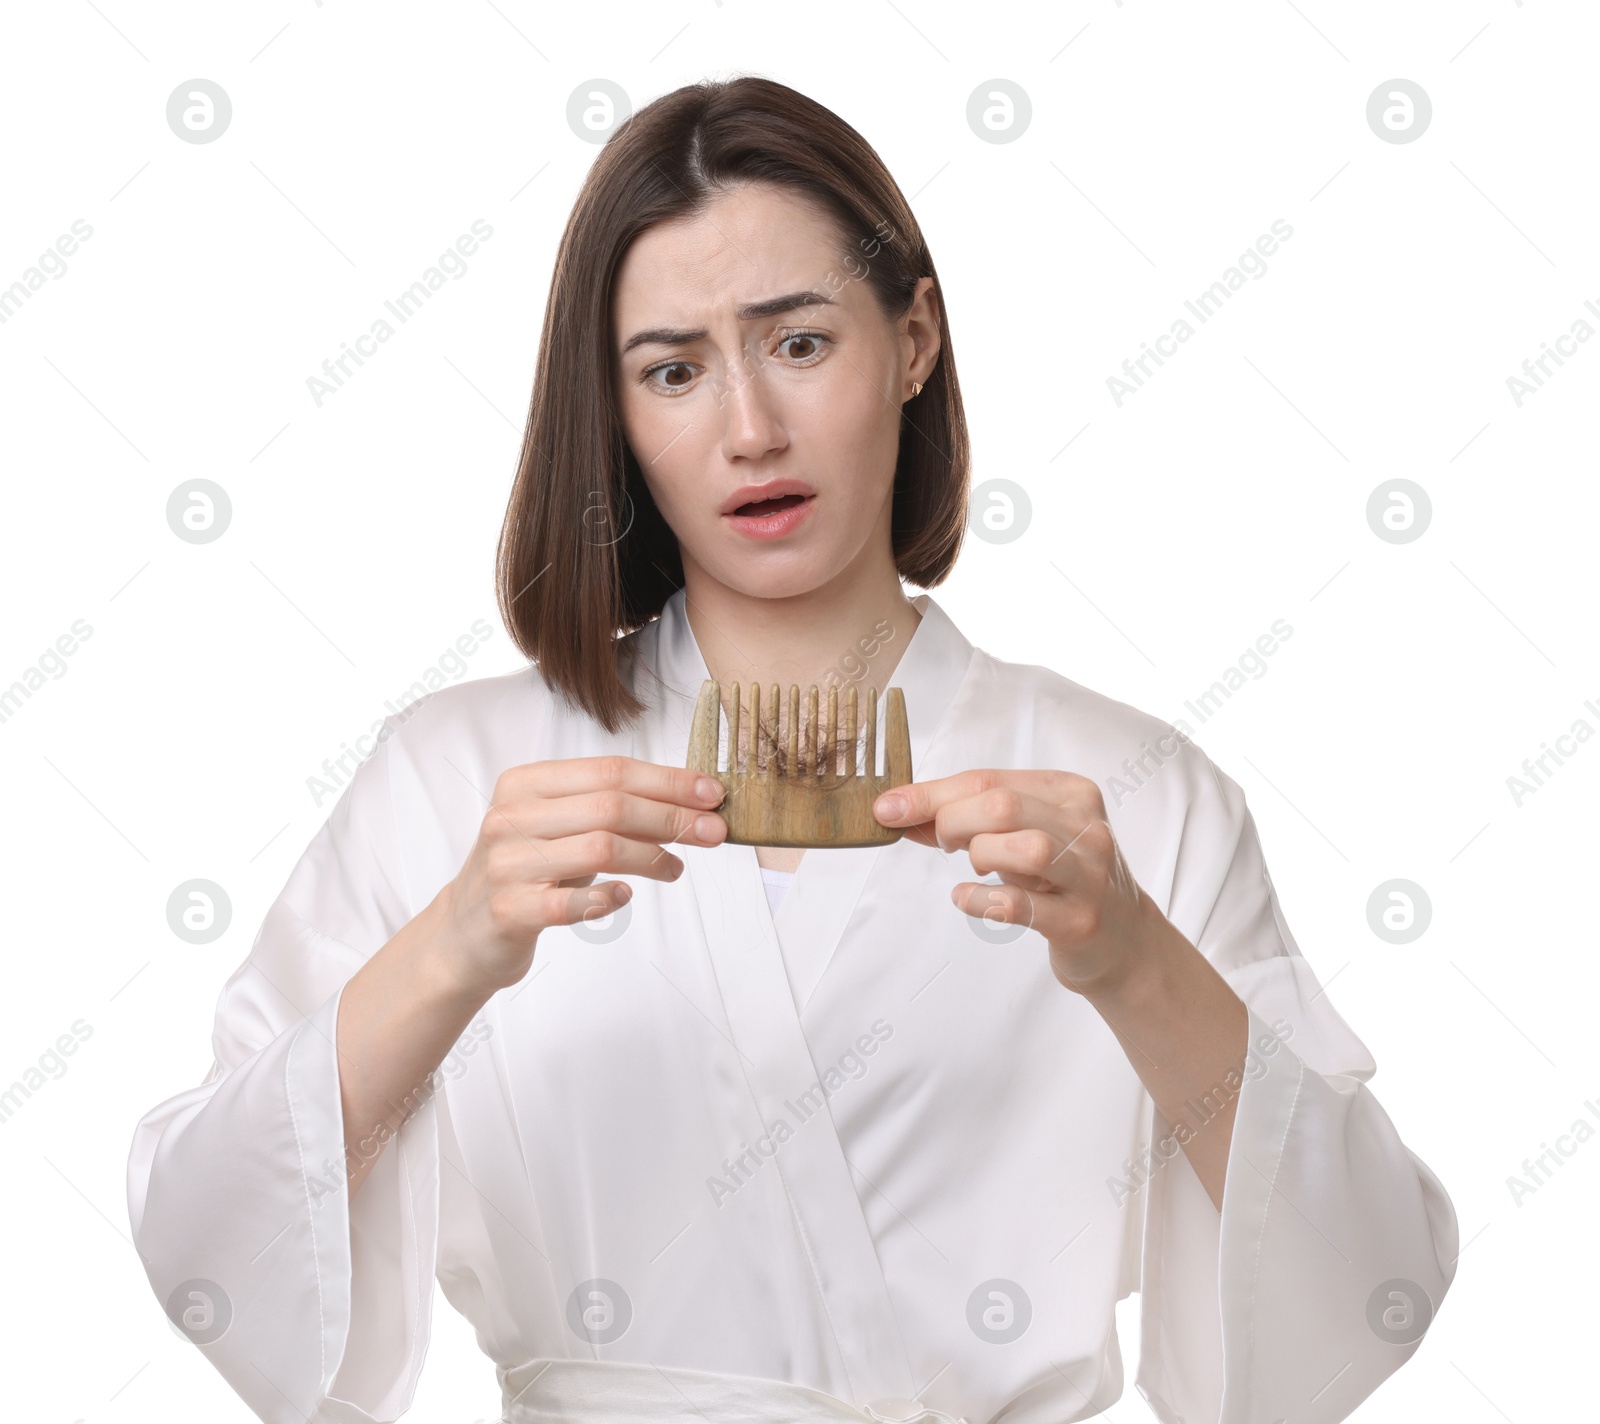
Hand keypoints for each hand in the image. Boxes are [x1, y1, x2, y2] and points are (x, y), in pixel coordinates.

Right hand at [436, 756, 727, 994]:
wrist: (463, 933)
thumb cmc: (526, 873)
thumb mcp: (560, 830)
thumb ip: (609, 813)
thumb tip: (689, 805)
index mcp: (525, 784)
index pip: (610, 771)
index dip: (668, 780)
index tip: (711, 794)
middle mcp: (512, 817)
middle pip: (611, 806)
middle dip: (672, 816)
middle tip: (713, 832)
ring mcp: (508, 864)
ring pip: (600, 847)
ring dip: (652, 857)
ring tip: (676, 868)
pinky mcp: (510, 910)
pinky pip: (572, 901)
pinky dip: (606, 897)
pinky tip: (625, 896)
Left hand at [873, 769, 1160, 993]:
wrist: (1124, 944)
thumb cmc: (1063, 883)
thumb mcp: (1023, 838)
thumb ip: (970, 821)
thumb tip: (900, 811)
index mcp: (1071, 793)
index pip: (989, 780)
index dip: (929, 793)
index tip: (887, 808)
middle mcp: (1087, 828)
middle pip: (1002, 806)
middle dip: (952, 821)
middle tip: (943, 843)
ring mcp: (1089, 876)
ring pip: (1024, 847)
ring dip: (980, 857)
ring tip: (975, 869)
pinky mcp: (1082, 921)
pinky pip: (1021, 905)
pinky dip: (981, 900)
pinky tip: (967, 899)